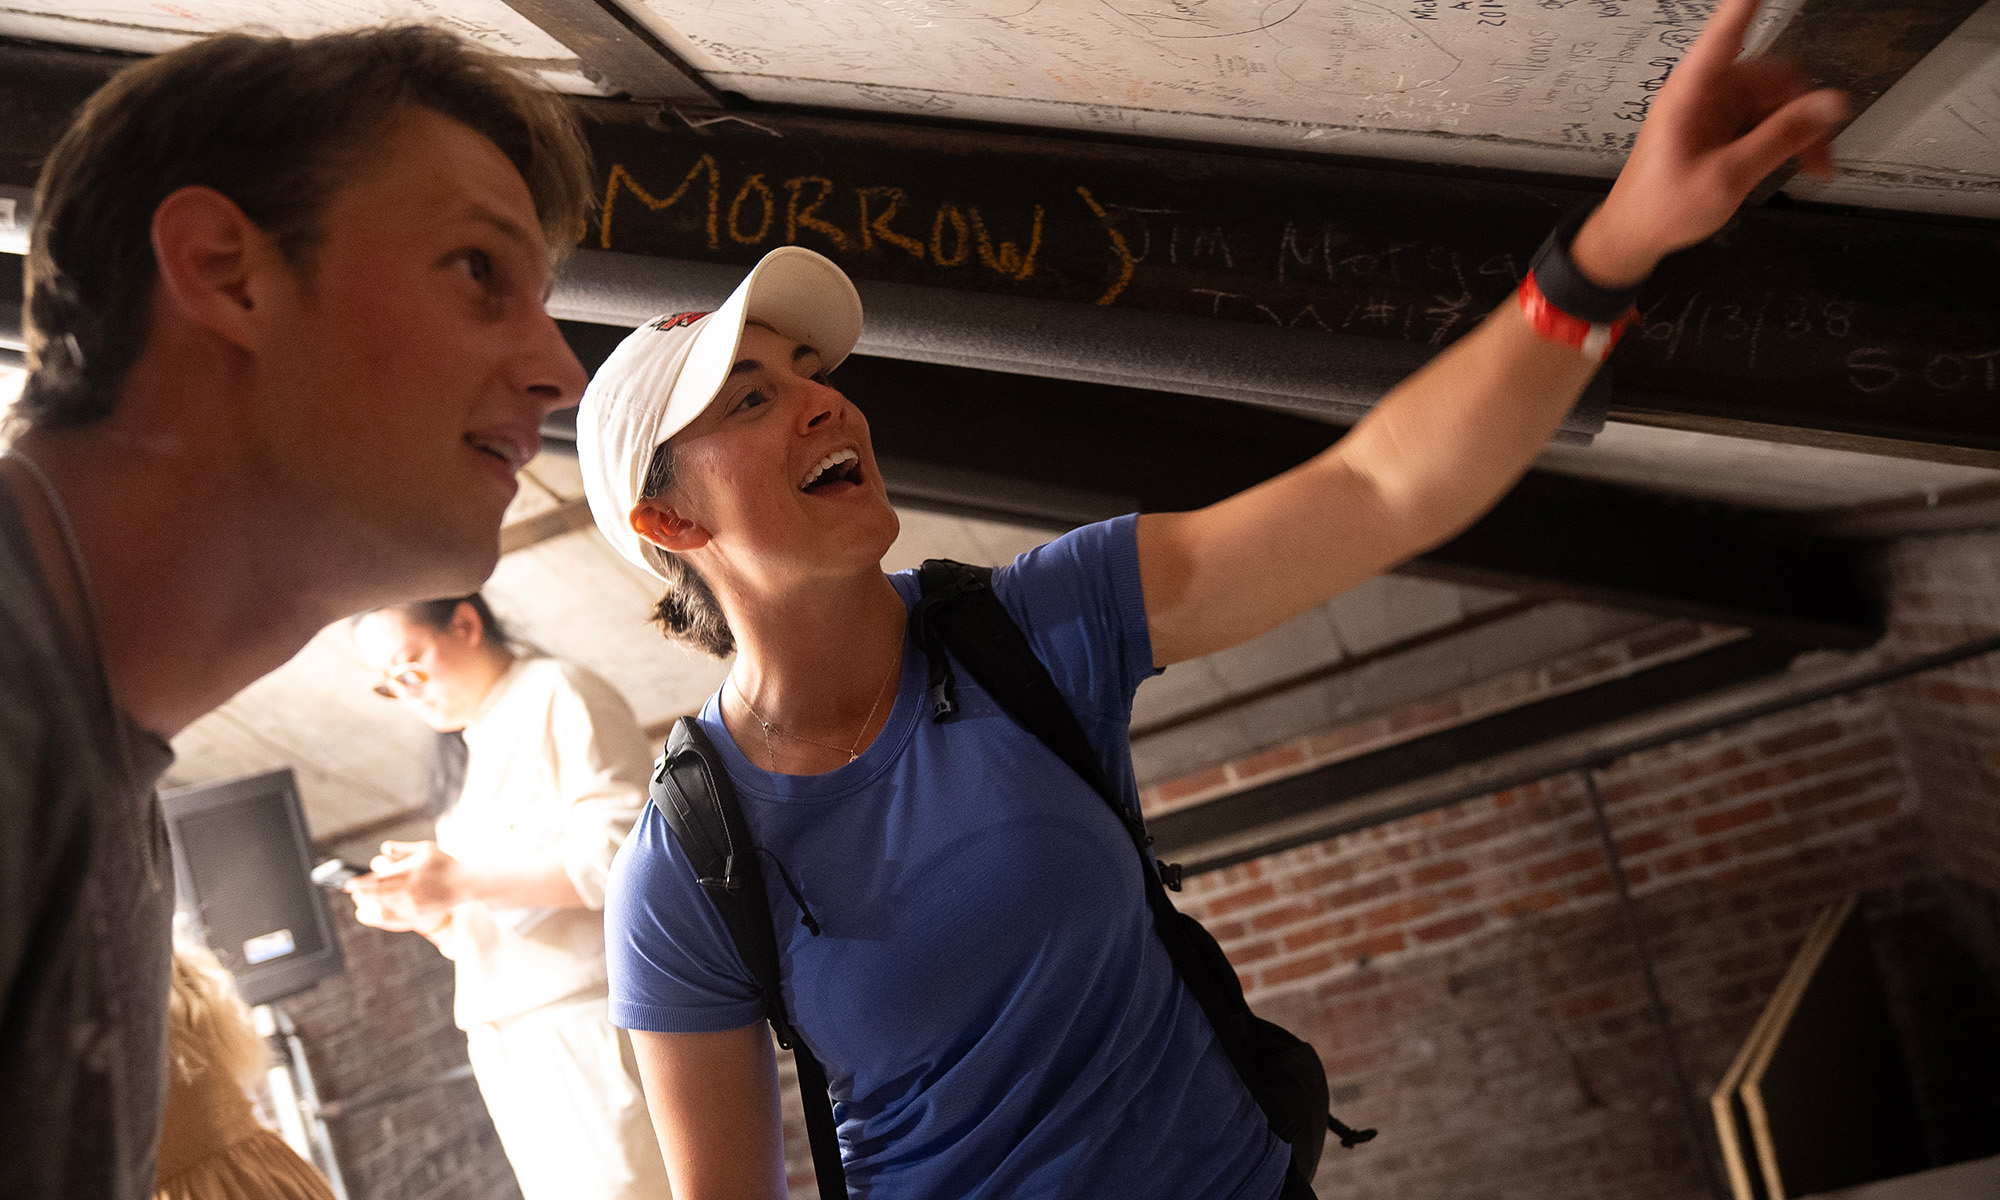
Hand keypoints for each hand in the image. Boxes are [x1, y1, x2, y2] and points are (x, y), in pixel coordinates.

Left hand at [346, 839, 473, 920]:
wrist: (466, 884)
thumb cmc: (445, 863)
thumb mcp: (425, 849)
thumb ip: (403, 849)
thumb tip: (384, 849)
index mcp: (409, 872)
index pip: (378, 880)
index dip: (361, 883)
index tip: (348, 883)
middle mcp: (408, 890)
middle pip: (377, 895)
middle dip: (362, 893)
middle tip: (352, 891)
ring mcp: (412, 904)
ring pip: (384, 906)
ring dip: (371, 903)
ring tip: (363, 898)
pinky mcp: (417, 914)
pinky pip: (395, 915)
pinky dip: (384, 911)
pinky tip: (378, 907)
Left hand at [1573, 0, 1846, 286]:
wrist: (1634, 238)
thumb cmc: (1661, 209)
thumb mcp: (1728, 177)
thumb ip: (1781, 138)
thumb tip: (1828, 105)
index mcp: (1691, 93)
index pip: (1726, 33)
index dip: (1746, 5)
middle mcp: (1704, 93)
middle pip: (1774, 75)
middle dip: (1803, 109)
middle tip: (1820, 150)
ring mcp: (1715, 110)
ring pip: (1777, 100)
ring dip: (1800, 130)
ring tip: (1811, 165)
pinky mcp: (1722, 127)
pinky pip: (1767, 119)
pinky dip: (1785, 139)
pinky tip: (1795, 163)